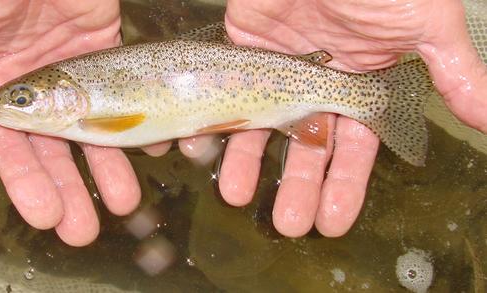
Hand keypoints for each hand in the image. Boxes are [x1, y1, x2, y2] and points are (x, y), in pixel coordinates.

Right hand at [0, 0, 139, 245]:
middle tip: (85, 225)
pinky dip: (134, 115)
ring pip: (91, 124)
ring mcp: (68, 65)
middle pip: (53, 148)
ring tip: (123, 199)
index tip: (47, 215)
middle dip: (68, 187)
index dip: (26, 183)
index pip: (9, 148)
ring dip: (106, 163)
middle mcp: (30, 82)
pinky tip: (147, 146)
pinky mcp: (101, 43)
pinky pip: (120, 88)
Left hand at [218, 0, 486, 236]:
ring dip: (249, 162)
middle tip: (287, 224)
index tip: (334, 220)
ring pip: (261, 127)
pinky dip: (213, 118)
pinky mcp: (242, 50)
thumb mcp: (426, 23)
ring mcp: (277, 69)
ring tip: (235, 195)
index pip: (355, 149)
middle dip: (298, 186)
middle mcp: (318, 84)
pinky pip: (225, 92)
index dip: (345, 185)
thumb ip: (455, 74)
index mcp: (361, 85)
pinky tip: (202, 146)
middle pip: (307, 148)